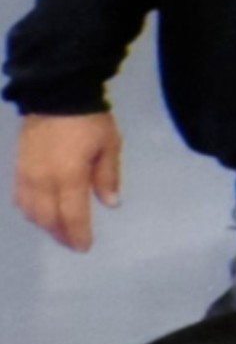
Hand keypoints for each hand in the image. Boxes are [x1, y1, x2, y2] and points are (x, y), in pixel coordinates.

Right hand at [13, 109, 115, 249]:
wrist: (56, 96)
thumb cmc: (89, 120)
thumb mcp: (109, 145)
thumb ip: (108, 176)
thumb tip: (111, 204)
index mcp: (68, 176)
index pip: (71, 215)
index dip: (77, 234)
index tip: (84, 247)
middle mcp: (43, 181)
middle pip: (48, 218)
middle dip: (60, 234)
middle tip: (73, 243)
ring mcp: (26, 175)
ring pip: (30, 211)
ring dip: (44, 224)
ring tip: (59, 231)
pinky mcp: (17, 167)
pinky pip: (20, 197)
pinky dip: (30, 210)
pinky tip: (39, 213)